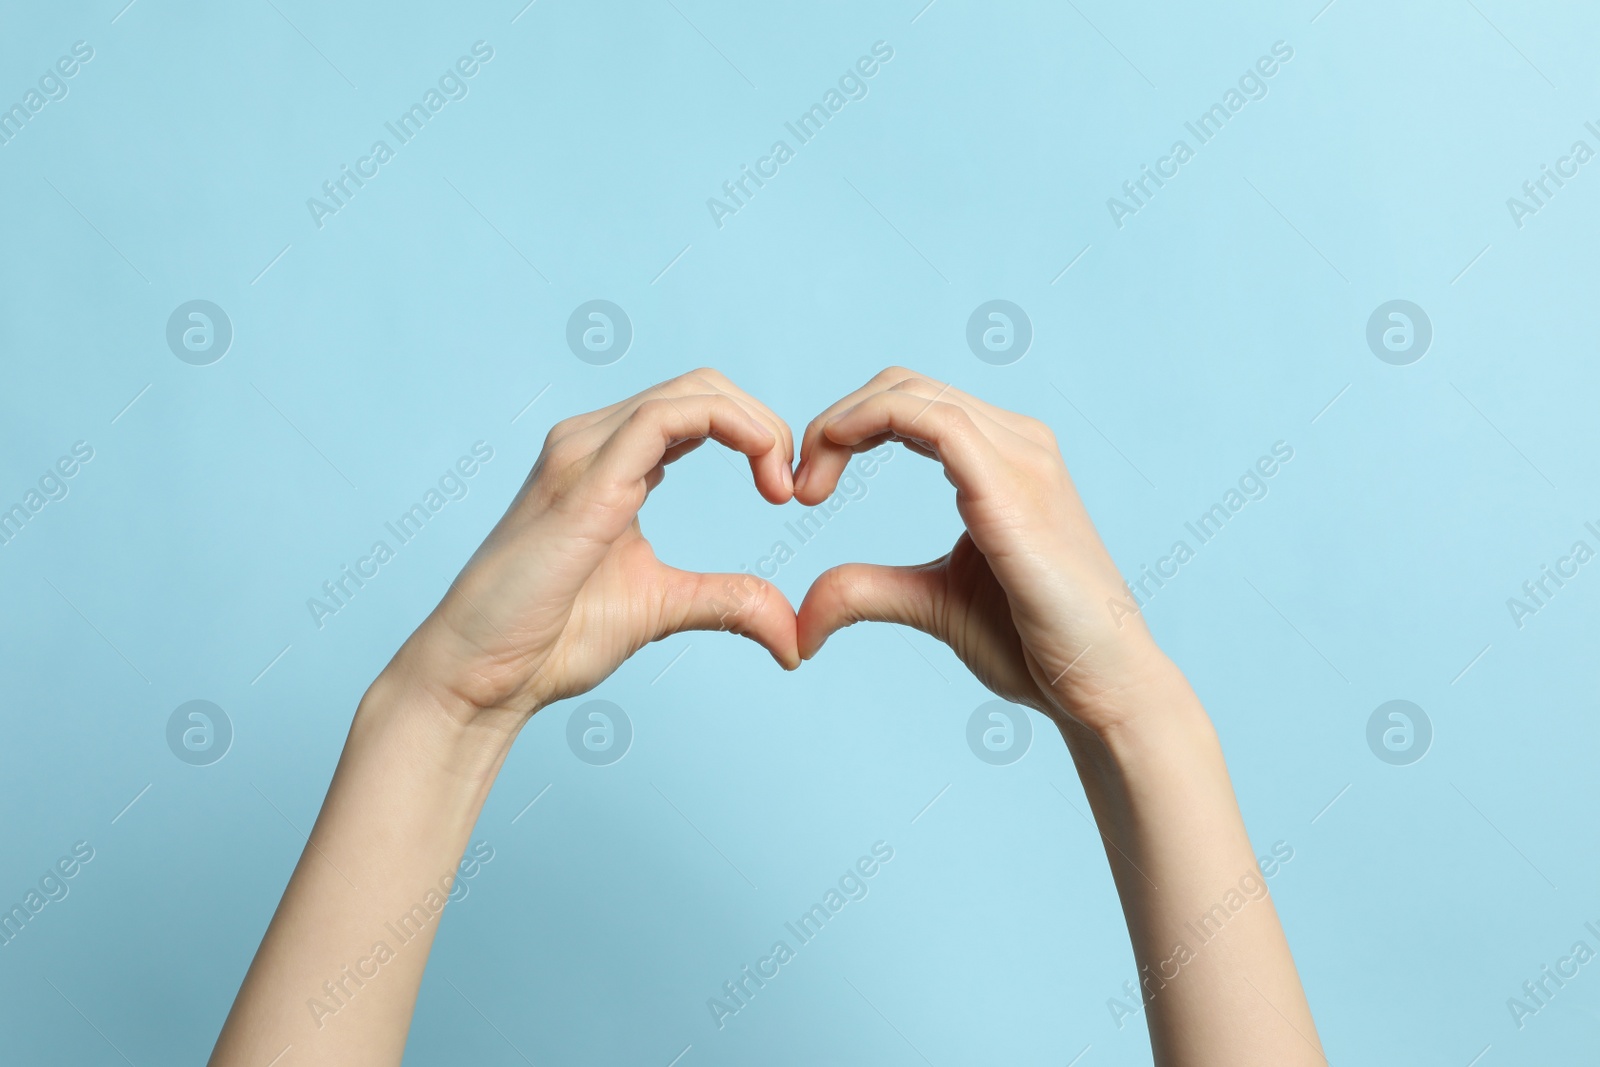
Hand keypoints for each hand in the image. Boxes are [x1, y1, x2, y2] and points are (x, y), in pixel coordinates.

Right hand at [388, 370, 800, 728]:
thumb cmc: (551, 639)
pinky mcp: (583, 479)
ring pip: (690, 392)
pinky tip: (761, 473)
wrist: (482, 675)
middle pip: (702, 388)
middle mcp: (593, 441)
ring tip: (781, 484)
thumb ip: (726, 601)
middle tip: (793, 488)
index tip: (788, 493)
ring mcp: (582, 452)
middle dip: (764, 424)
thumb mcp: (663, 608)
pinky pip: (665, 418)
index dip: (756, 434)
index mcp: (611, 462)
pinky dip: (730, 428)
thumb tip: (792, 635)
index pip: (697, 408)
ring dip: (755, 425)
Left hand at [794, 367, 1170, 736]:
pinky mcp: (1013, 487)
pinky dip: (866, 425)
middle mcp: (1016, 443)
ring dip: (840, 425)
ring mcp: (1020, 458)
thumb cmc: (1034, 644)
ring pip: (911, 393)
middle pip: (903, 386)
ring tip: (807, 485)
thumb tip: (801, 617)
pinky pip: (932, 422)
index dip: (845, 429)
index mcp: (1001, 458)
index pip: (910, 404)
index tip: (806, 488)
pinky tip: (830, 466)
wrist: (1101, 686)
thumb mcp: (929, 603)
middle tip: (797, 488)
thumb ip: (866, 591)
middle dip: (835, 424)